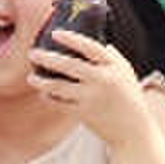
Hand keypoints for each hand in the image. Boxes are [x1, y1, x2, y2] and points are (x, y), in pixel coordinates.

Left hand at [28, 30, 150, 150]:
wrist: (133, 130)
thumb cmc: (129, 97)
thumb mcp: (126, 72)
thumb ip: (111, 56)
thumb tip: (93, 41)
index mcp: (113, 67)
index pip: (90, 47)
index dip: (71, 38)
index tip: (55, 33)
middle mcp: (103, 80)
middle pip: (69, 65)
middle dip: (47, 58)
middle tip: (32, 53)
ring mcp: (92, 98)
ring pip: (59, 87)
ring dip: (42, 81)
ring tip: (31, 77)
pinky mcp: (84, 114)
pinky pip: (61, 103)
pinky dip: (50, 97)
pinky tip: (43, 93)